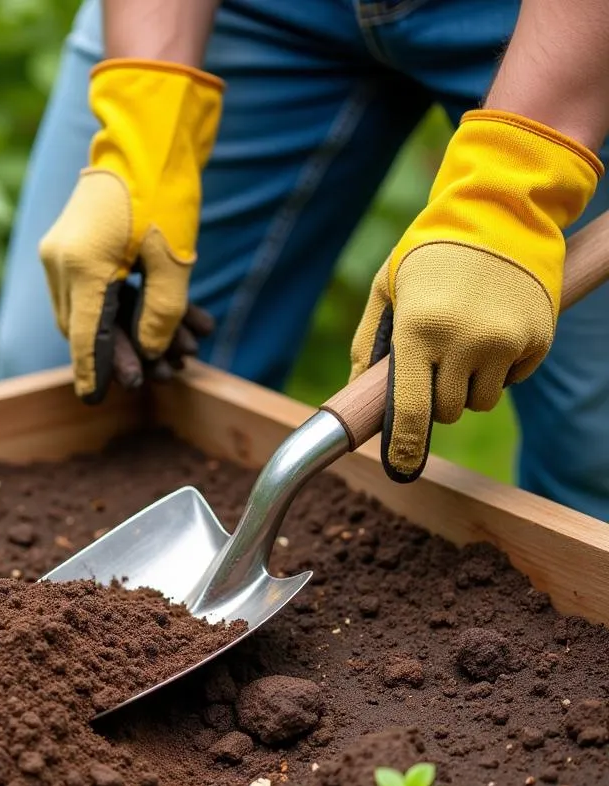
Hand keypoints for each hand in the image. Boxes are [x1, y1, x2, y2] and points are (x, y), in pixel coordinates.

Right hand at [39, 58, 222, 403]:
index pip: (86, 337)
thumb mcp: (174, 259)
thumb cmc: (164, 187)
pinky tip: (163, 318)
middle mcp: (60, 261)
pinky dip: (124, 305)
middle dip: (121, 354)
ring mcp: (61, 250)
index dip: (94, 373)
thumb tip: (149, 350)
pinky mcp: (72, 242)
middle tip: (159, 376)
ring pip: (89, 310)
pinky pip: (92, 288)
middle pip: (84, 327)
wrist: (147, 130)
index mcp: (82, 266)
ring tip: (178, 349)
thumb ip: (162, 314)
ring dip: (128, 331)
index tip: (94, 401)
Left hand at [350, 111, 601, 481]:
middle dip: (437, 398)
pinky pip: (514, 380)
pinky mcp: (539, 339)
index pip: (411, 411)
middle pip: (448, 412)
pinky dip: (503, 368)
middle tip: (435, 362)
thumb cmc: (431, 252)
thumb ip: (368, 342)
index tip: (401, 466)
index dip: (404, 446)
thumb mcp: (386, 287)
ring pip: (482, 402)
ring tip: (465, 341)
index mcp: (418, 332)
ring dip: (470, 386)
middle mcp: (464, 342)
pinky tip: (494, 330)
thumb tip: (354, 394)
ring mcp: (506, 342)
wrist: (501, 210)